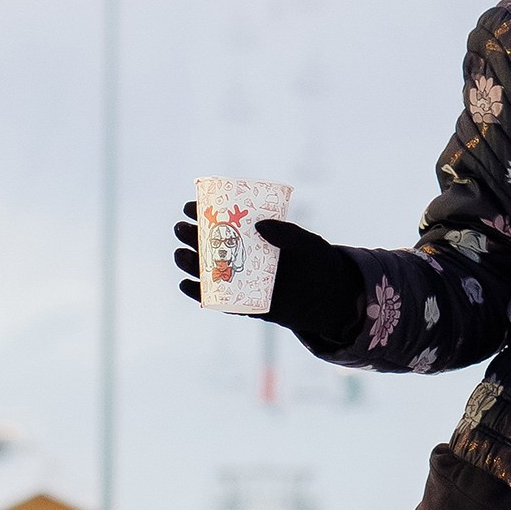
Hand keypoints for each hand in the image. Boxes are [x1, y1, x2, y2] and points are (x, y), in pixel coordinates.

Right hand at [173, 203, 363, 347]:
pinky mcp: (241, 304)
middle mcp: (241, 256)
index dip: (203, 212)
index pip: (222, 220)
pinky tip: (187, 285)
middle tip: (182, 228)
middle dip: (190, 235)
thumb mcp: (308, 244)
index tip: (191, 206)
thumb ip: (288, 233)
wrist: (329, 297)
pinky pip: (216, 299)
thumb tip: (260, 225)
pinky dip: (198, 294)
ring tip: (181, 254)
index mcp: (252, 235)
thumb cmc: (317, 263)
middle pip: (207, 244)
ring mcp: (239, 280)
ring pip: (206, 271)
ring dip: (189, 262)